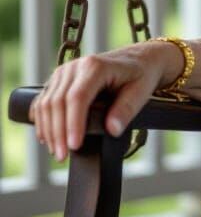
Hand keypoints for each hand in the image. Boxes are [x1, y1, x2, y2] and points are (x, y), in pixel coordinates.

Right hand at [26, 43, 176, 160]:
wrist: (138, 59)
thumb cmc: (141, 74)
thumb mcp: (142, 91)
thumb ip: (127, 109)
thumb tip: (112, 130)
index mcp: (96, 66)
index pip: (77, 97)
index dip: (73, 123)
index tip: (74, 146)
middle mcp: (76, 66)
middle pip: (57, 102)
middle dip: (58, 132)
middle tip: (63, 157)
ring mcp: (65, 72)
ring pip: (46, 103)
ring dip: (48, 130)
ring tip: (57, 152)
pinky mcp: (59, 79)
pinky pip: (43, 101)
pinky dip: (42, 120)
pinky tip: (46, 137)